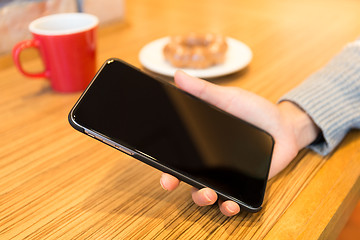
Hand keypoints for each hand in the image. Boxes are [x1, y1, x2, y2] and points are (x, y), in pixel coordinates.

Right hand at [160, 70, 319, 215]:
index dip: (167, 169)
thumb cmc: (254, 110)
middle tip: (174, 184)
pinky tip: (231, 205)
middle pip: (187, 180)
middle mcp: (211, 163)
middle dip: (178, 186)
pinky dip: (229, 207)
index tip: (163, 174)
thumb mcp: (228, 98)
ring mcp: (227, 176)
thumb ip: (204, 91)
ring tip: (209, 195)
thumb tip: (178, 76)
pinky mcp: (245, 185)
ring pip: (207, 195)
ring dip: (203, 199)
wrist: (283, 124)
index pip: (179, 159)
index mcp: (202, 143)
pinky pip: (233, 201)